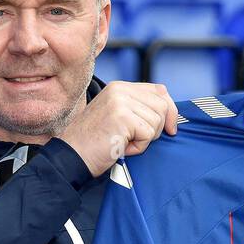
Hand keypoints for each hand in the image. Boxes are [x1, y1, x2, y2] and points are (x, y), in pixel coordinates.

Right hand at [58, 81, 178, 176]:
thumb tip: (170, 111)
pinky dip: (138, 147)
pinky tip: (121, 147)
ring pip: (157, 121)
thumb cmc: (95, 142)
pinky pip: (147, 134)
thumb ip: (139, 108)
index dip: (169, 110)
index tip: (170, 128)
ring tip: (123, 142)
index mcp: (120, 87)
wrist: (72, 156)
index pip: (160, 91)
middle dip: (156, 128)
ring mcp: (120, 101)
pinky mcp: (122, 116)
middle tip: (133, 139)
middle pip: (163, 106)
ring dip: (144, 140)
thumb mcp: (119, 117)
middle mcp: (120, 89)